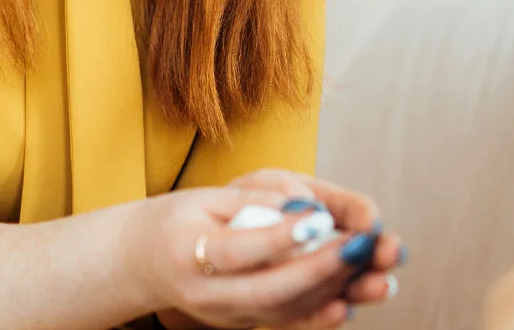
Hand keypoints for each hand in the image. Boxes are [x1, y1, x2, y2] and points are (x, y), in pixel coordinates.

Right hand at [121, 186, 379, 328]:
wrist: (145, 263)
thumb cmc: (180, 219)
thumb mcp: (205, 196)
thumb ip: (253, 197)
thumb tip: (302, 203)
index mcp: (190, 251)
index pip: (240, 248)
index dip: (281, 236)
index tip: (320, 219)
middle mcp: (207, 293)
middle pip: (269, 290)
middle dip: (320, 269)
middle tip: (359, 246)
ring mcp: (226, 315)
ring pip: (283, 310)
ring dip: (330, 290)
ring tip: (368, 267)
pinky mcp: (243, 323)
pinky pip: (285, 321)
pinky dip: (319, 311)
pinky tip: (349, 298)